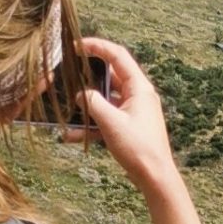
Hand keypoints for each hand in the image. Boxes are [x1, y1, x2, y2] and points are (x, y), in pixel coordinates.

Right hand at [71, 37, 179, 192]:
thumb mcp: (111, 123)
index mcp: (139, 88)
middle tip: (68, 72)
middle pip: (110, 76)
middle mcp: (138, 95)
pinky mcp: (129, 126)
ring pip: (106, 99)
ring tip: (67, 107)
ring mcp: (134, 111)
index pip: (118, 56)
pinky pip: (107, 119)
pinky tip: (71, 135)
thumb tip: (80, 94)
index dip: (97, 46)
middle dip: (88, 76)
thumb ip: (93, 103)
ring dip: (87, 105)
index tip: (77, 45)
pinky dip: (91, 124)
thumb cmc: (139, 149)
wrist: (155, 177)